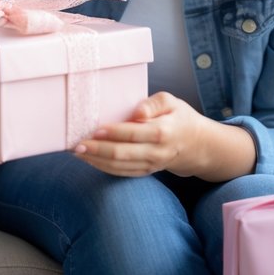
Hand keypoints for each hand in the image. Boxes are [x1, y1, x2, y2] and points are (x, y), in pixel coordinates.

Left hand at [74, 93, 255, 179]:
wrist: (196, 144)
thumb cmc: (179, 117)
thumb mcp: (172, 102)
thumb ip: (153, 103)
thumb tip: (137, 112)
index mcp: (163, 131)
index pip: (134, 133)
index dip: (114, 132)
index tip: (95, 129)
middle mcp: (156, 151)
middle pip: (124, 154)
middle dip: (98, 150)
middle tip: (78, 145)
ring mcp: (151, 164)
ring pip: (120, 166)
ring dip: (97, 161)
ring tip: (77, 153)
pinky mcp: (146, 171)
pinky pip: (123, 172)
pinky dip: (104, 168)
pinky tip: (89, 160)